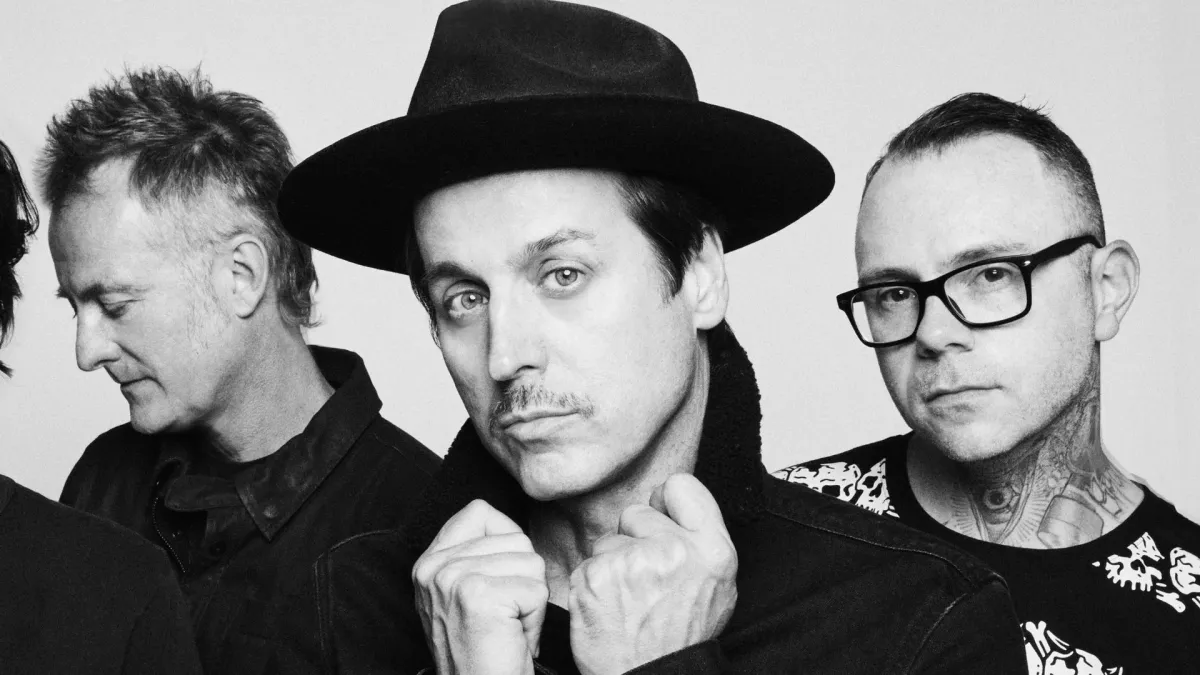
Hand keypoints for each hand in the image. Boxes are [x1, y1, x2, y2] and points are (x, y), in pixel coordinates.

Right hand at [412, 499, 547, 674]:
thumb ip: (475, 553)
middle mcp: (434, 567)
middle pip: (516, 538)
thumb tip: (502, 522)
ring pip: (530, 562)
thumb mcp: (465, 595)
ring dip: (531, 601)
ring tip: (507, 628)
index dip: (507, 543)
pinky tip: (512, 637)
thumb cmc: (484, 650)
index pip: (480, 511)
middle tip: (503, 618)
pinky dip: (535, 619)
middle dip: (523, 581)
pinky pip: (536, 589)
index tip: (499, 585)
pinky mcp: (477, 595)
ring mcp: (452, 578)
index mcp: (428, 562)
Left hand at [569, 474, 737, 674]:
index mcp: (712, 550)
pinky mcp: (595, 576)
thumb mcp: (717, 586)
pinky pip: (588, 563)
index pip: (681, 485)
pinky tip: (608, 607)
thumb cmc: (680, 636)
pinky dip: (593, 583)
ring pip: (608, 540)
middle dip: (635, 539)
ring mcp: (631, 561)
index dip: (666, 504)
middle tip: (645, 579)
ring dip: (612, 564)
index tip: (660, 522)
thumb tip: (670, 502)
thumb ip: (700, 538)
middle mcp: (674, 550)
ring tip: (628, 599)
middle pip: (636, 512)